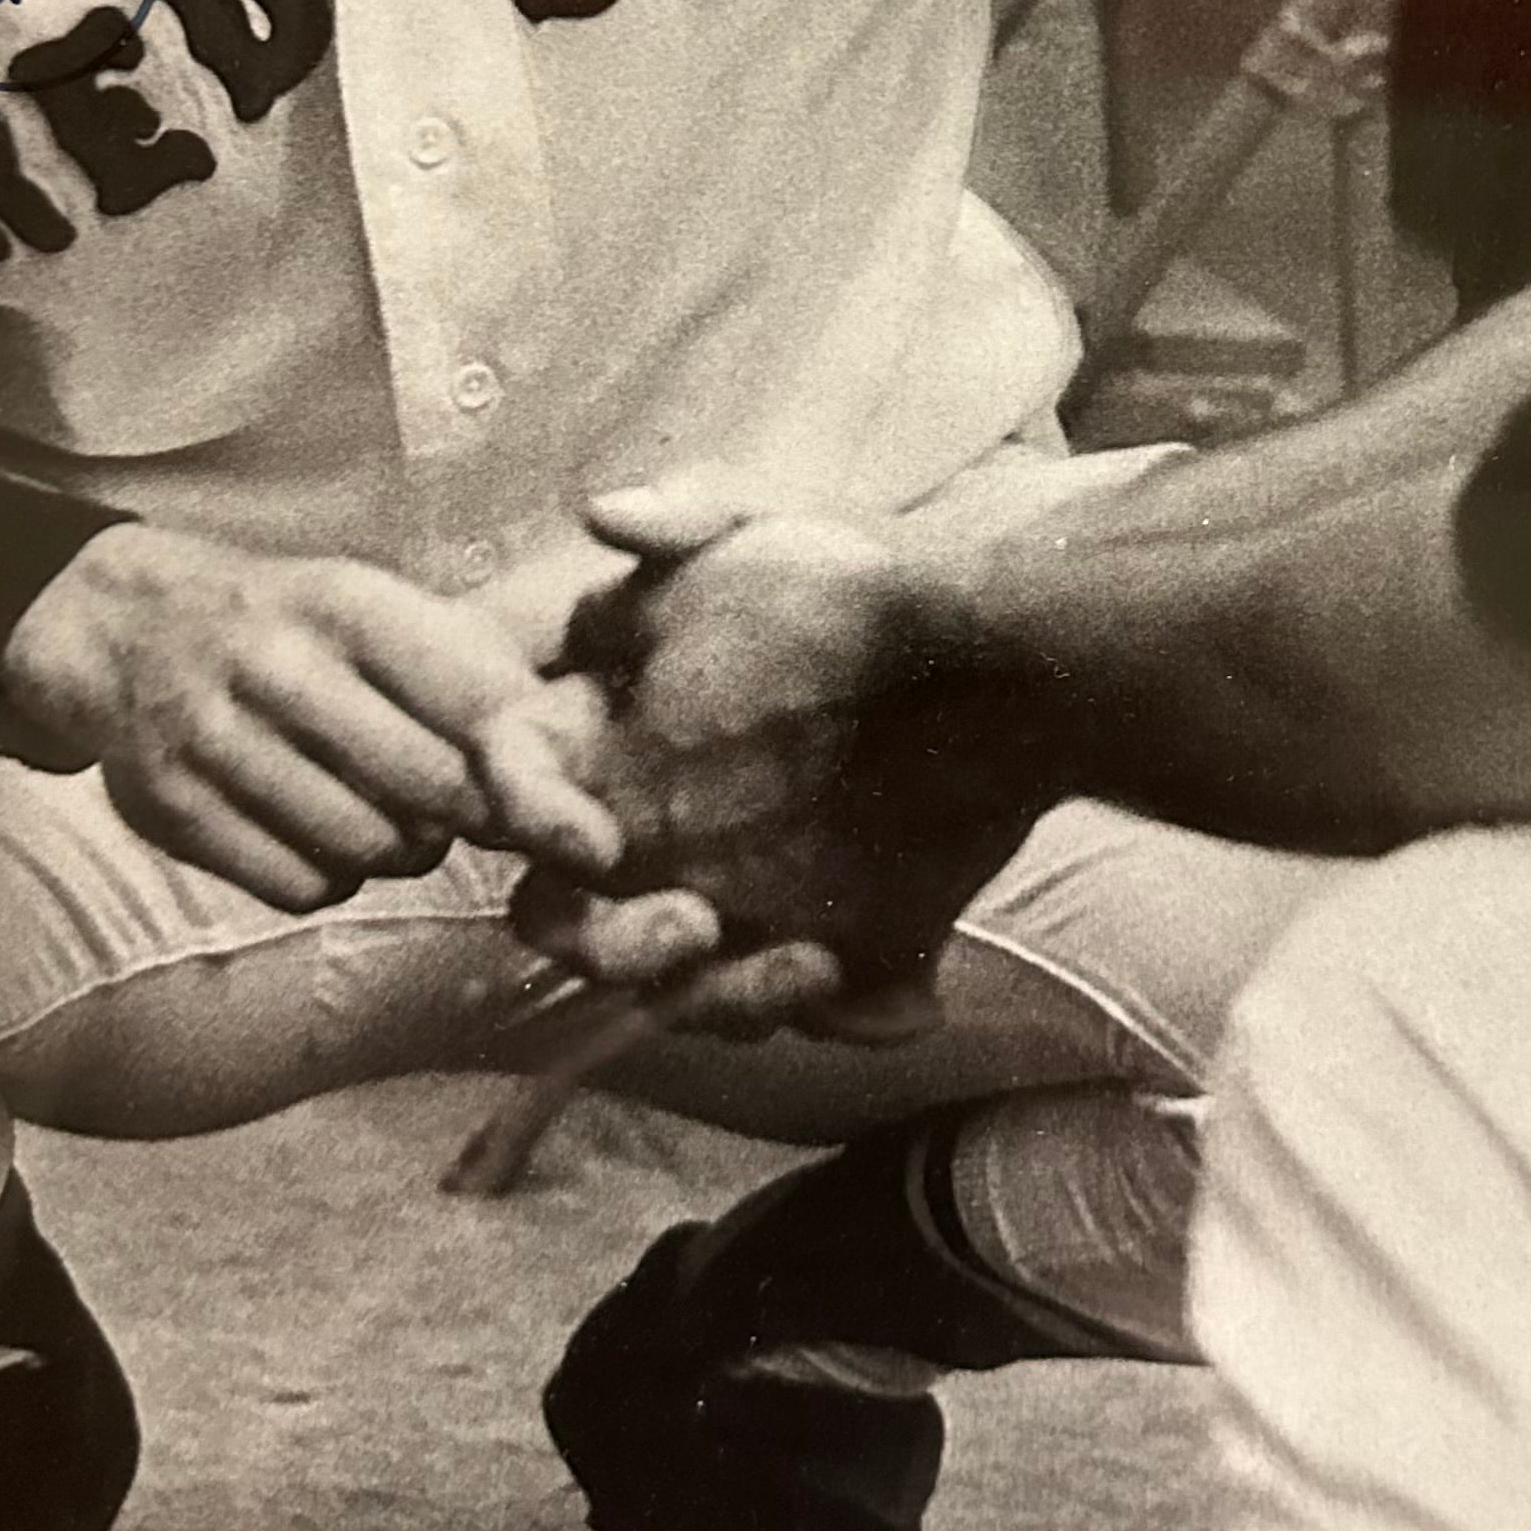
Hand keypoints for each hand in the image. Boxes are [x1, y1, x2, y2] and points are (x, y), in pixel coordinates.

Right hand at [0, 519, 614, 910]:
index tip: (585, 827)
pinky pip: (298, 886)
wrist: (127, 628)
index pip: (475, 703)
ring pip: (366, 847)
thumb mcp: (376, 610)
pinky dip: (331, 879)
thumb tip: (575, 763)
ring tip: (395, 819)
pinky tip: (324, 837)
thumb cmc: (292, 628)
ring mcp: (217, 740)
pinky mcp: (175, 809)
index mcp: (350, 605)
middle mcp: (281, 666)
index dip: (537, 777)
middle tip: (473, 815)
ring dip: (403, 852)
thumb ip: (473, 672)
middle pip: (430, 788)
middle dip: (473, 819)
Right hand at [500, 483, 1051, 1014]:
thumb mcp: (782, 528)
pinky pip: (813, 1012)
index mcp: (617, 740)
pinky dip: (845, 1017)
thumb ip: (688, 513)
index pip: (519, 786)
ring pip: (687, 990)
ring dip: (728, 996)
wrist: (1010, 650)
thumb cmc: (872, 584)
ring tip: (811, 967)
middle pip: (576, 925)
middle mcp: (658, 834)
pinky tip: (904, 996)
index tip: (595, 838)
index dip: (529, 814)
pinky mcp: (841, 941)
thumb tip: (600, 513)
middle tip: (697, 921)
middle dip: (619, 943)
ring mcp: (741, 896)